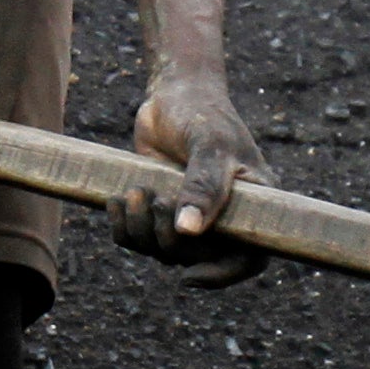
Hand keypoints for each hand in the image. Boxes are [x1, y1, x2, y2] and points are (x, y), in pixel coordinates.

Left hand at [109, 68, 268, 287]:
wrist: (173, 92)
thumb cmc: (202, 113)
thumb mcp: (209, 143)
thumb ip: (203, 185)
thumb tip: (189, 231)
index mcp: (252, 204)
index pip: (250, 257)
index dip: (223, 275)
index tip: (189, 275)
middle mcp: (223, 216)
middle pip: (197, 258)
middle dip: (168, 238)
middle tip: (156, 199)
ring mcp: (189, 216)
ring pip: (163, 251)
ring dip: (142, 231)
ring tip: (134, 191)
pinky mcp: (159, 210)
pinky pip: (139, 240)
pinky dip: (124, 227)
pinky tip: (117, 199)